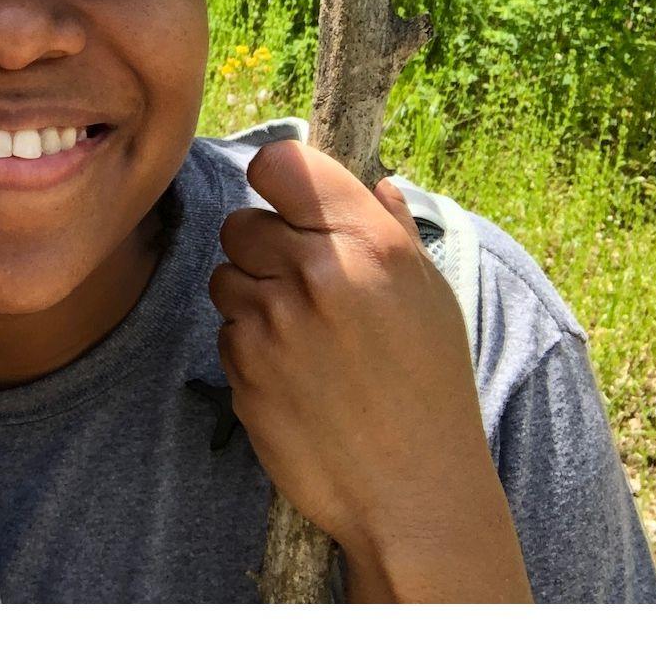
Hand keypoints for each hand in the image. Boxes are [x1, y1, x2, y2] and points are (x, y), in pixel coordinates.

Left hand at [209, 140, 531, 602]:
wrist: (413, 494)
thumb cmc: (431, 390)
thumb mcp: (431, 298)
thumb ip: (393, 231)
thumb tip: (375, 182)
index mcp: (368, 242)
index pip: (279, 162)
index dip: (276, 178)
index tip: (286, 202)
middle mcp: (316, 271)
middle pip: (241, 221)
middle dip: (262, 249)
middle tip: (303, 287)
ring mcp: (273, 318)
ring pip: (225, 275)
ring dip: (251, 298)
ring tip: (303, 338)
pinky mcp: (242, 363)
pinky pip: (224, 330)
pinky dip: (248, 346)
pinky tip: (292, 375)